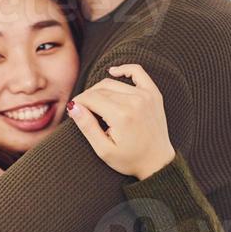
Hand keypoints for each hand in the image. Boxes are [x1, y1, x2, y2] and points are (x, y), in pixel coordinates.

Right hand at [66, 63, 175, 179]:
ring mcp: (146, 95)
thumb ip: (87, 126)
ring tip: (95, 103)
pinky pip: (137, 72)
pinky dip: (124, 69)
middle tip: (82, 109)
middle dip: (88, 98)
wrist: (157, 162)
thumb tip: (73, 106)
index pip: (91, 98)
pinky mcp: (153, 93)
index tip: (73, 109)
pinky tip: (113, 72)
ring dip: (100, 90)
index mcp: (121, 116)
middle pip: (101, 90)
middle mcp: (134, 101)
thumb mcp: (104, 150)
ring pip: (113, 83)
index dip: (78, 102)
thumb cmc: (130, 160)